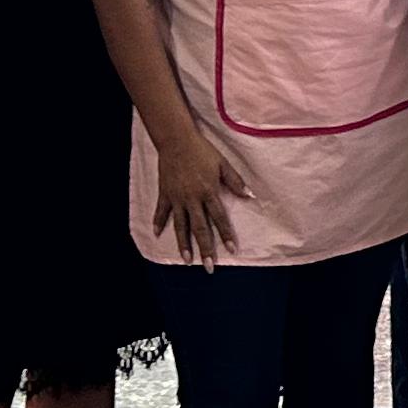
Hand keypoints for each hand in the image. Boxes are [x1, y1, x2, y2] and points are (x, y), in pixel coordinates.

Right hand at [151, 128, 252, 260]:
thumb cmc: (202, 151)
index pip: (219, 218)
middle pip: (200, 228)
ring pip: (181, 226)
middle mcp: (193, 199)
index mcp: (209, 192)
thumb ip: (235, 181)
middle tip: (209, 267)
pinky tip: (157, 234)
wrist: (176, 140)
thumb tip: (250, 195)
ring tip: (187, 260)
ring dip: (183, 244)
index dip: (226, 235)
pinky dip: (159, 223)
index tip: (232, 250)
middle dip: (205, 249)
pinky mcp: (165, 194)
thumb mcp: (222, 164)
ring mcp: (177, 198)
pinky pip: (161, 211)